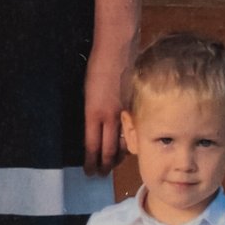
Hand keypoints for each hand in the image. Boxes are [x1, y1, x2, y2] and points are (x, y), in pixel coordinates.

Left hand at [82, 36, 134, 175]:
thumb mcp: (87, 93)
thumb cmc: (97, 67)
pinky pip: (135, 130)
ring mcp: (126, 112)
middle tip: (101, 175)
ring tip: (112, 165)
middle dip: (104, 165)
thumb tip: (93, 129)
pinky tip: (127, 147)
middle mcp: (110, 116)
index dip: (90, 161)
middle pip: (108, 149)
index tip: (88, 172)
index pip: (91, 145)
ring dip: (118, 157)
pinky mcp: (138, 107)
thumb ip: (91, 113)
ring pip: (124, 143)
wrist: (117, 49)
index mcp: (93, 113)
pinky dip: (130, 141)